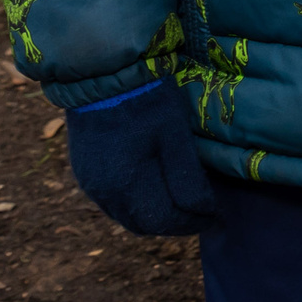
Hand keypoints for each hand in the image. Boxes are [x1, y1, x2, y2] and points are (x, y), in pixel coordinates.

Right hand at [65, 81, 218, 236]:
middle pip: (143, 224)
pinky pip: (113, 203)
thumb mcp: (175, 139)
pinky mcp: (85, 173)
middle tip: (202, 213)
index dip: (193, 222)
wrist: (104, 76)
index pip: (164, 221)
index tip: (216, 217)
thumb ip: (187, 180)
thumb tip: (205, 212)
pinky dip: (136, 205)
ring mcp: (90, 184)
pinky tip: (153, 192)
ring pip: (126, 216)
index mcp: (126, 186)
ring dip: (154, 217)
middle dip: (175, 224)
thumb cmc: (147, 103)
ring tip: (182, 205)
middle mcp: (103, 193)